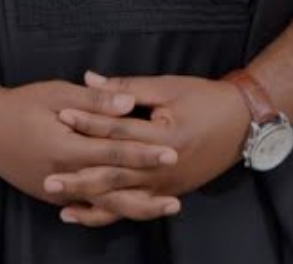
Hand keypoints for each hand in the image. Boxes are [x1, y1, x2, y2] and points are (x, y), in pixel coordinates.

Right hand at [0, 80, 180, 220]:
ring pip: (102, 206)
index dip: (144, 153)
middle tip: (177, 198)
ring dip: (134, 208)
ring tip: (163, 208)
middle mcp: (64, 176)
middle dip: (147, 192)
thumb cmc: (23, 104)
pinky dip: (109, 211)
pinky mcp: (52, 196)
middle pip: (112, 190)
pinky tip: (130, 211)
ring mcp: (57, 191)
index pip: (114, 153)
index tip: (171, 153)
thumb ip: (95, 101)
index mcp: (67, 147)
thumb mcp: (58, 93)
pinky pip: (86, 207)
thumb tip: (128, 103)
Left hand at [47, 71, 252, 226]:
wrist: (243, 123)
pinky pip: (134, 208)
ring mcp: (168, 185)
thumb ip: (127, 87)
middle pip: (115, 174)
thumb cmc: (206, 98)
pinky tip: (86, 214)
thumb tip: (90, 78)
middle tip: (49, 178)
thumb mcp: (168, 86)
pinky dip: (109, 213)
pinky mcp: (169, 193)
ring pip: (123, 198)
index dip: (89, 122)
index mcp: (165, 136)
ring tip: (59, 202)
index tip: (62, 115)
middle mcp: (165, 167)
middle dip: (80, 176)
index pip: (118, 131)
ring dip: (90, 201)